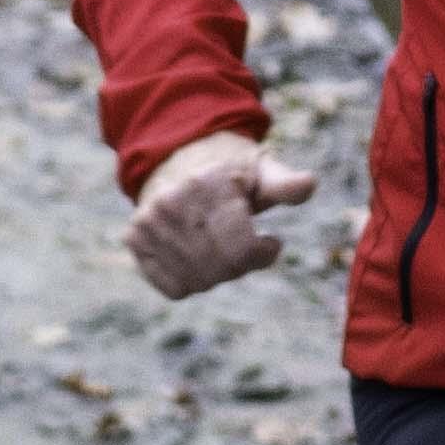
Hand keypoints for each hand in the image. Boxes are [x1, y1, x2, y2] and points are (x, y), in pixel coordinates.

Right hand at [129, 132, 317, 298]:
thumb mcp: (262, 169)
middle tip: (246, 246)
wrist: (178, 156)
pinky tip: (198, 256)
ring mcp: (148, 222)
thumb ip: (284, 184)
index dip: (263, 254)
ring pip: (197, 282)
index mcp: (207, 183)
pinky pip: (173, 289)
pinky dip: (192, 281)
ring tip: (221, 247)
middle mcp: (172, 202)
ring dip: (218, 274)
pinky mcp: (134, 239)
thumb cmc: (231, 169)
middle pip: (220, 269)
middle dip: (242, 264)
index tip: (271, 241)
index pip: (241, 249)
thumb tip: (309, 184)